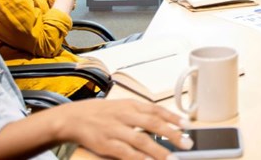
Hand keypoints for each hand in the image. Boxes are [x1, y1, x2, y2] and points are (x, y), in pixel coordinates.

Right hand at [53, 99, 192, 159]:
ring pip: (140, 140)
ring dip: (158, 150)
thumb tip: (163, 123)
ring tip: (172, 158)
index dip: (173, 117)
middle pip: (152, 124)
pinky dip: (137, 158)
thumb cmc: (100, 113)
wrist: (72, 117)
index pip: (156, 109)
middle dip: (172, 134)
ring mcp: (115, 130)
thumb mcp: (122, 107)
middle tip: (187, 143)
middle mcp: (124, 115)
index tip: (187, 125)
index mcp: (130, 105)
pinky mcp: (106, 144)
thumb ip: (141, 114)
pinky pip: (124, 152)